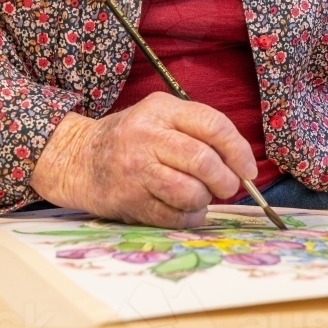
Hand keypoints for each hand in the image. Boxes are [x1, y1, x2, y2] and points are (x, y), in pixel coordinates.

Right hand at [30, 93, 256, 226]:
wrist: (78, 158)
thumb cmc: (131, 137)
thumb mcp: (160, 115)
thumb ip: (197, 130)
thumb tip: (241, 163)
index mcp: (161, 109)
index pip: (212, 125)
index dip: (238, 150)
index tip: (248, 169)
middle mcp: (148, 137)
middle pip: (203, 162)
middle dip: (226, 180)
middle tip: (228, 186)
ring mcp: (136, 171)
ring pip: (190, 193)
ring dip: (205, 200)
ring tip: (201, 196)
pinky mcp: (130, 201)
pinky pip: (174, 217)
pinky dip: (190, 217)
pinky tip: (185, 209)